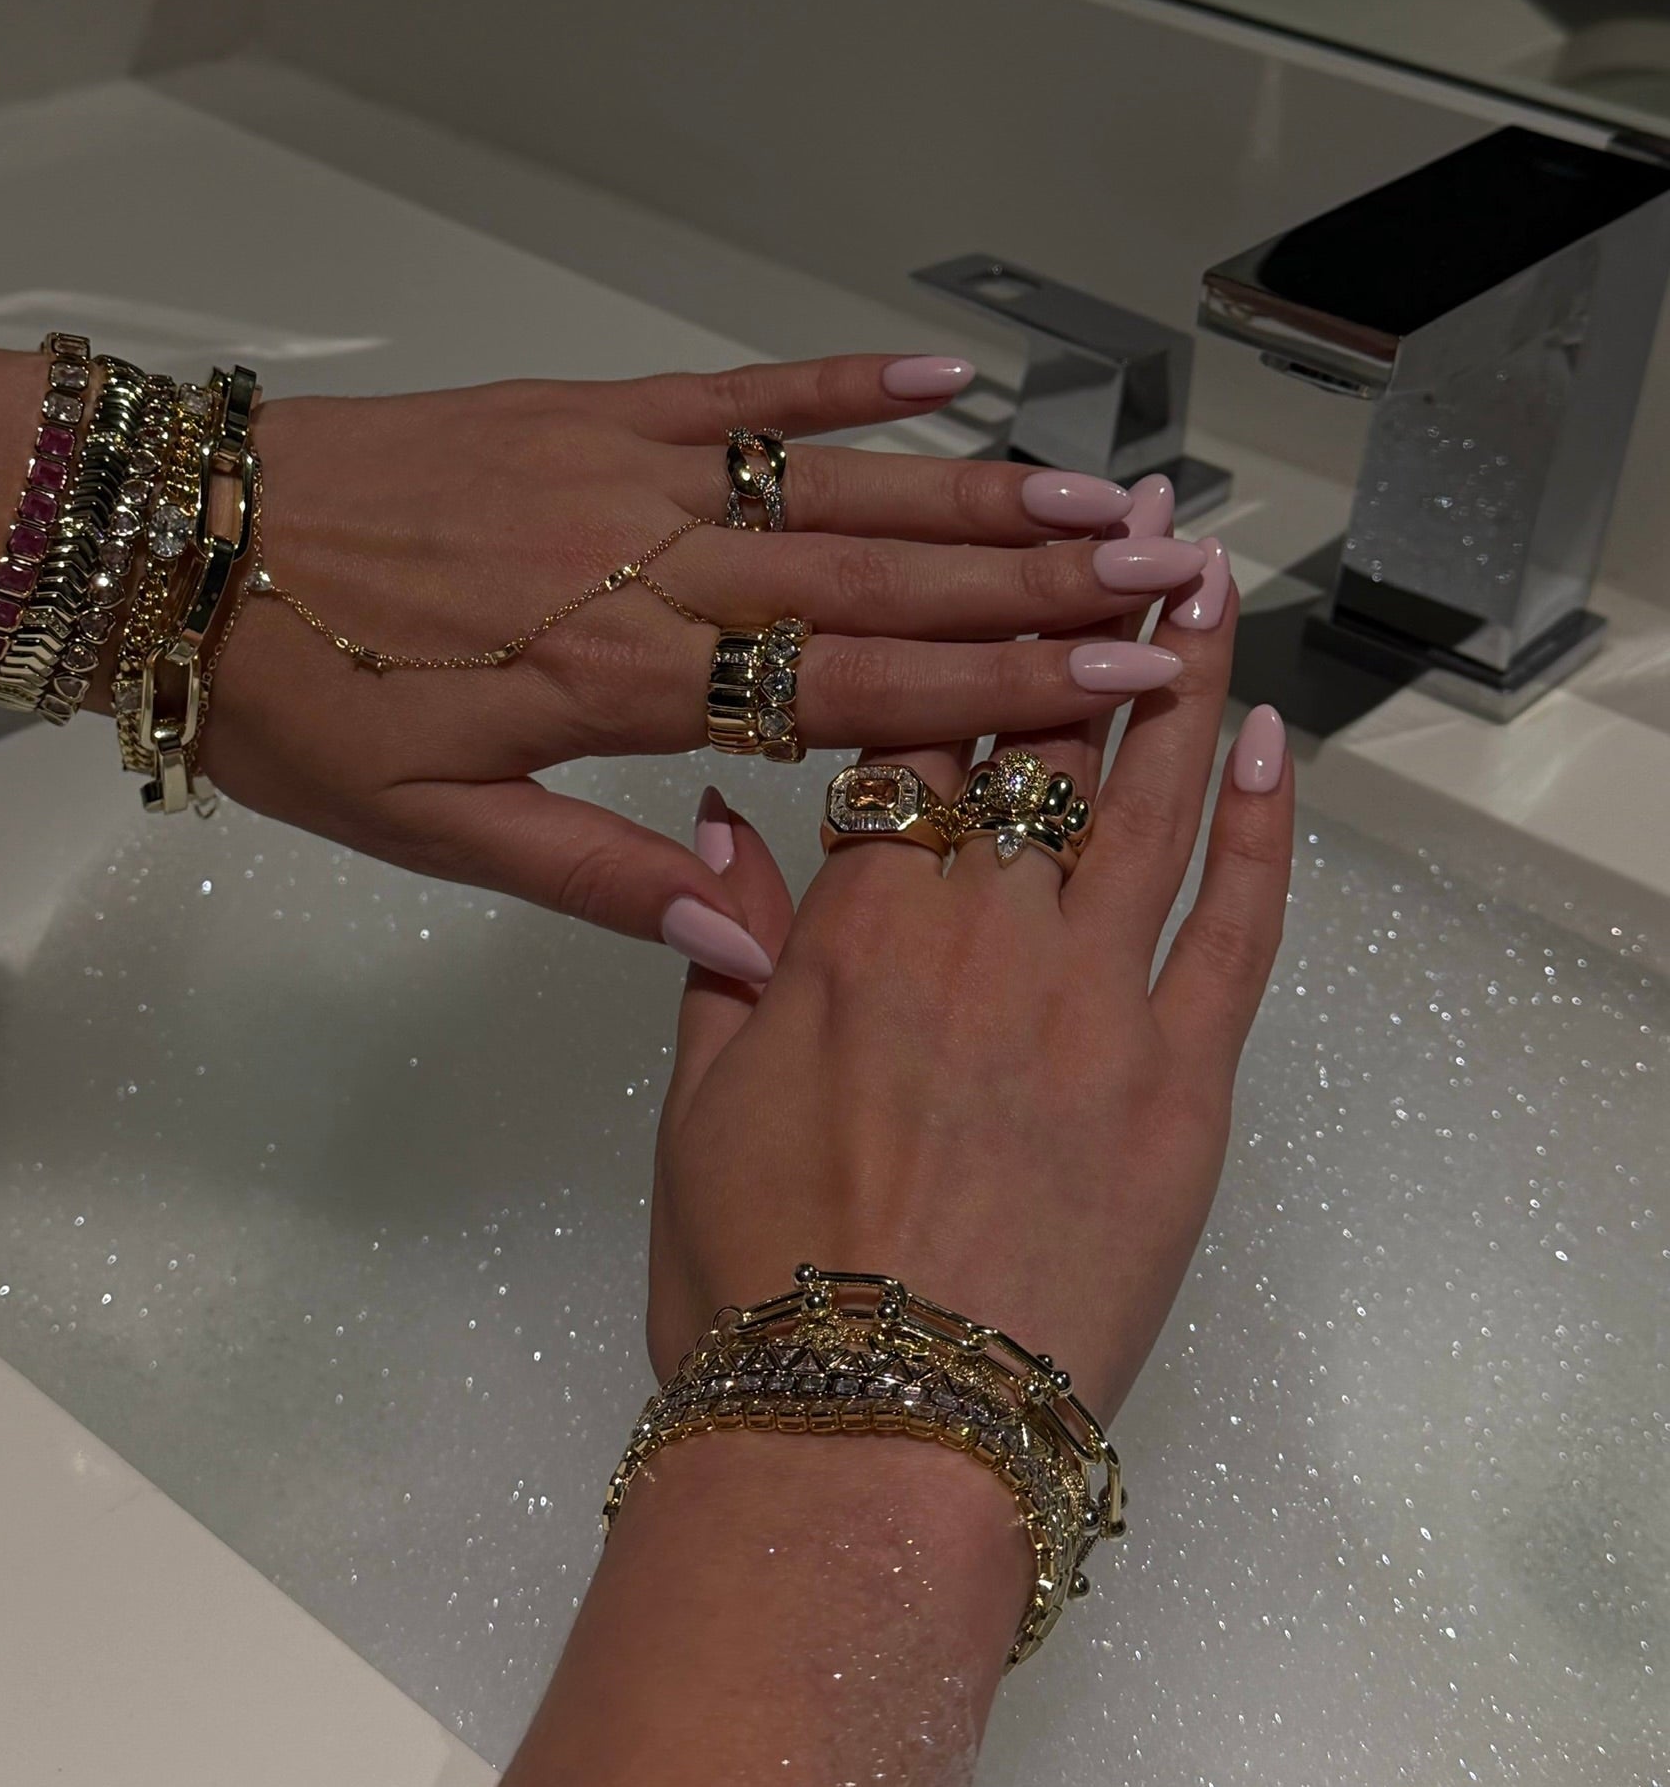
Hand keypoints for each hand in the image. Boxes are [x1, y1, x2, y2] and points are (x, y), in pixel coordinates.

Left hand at [201, 356, 1208, 974]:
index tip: (1120, 685)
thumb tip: (738, 944)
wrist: (174, 550)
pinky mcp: (586, 411)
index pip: (852, 695)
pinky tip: (942, 378)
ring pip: (833, 488)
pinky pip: (735, 393)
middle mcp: (653, 570)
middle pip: (878, 585)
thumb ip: (596, 879)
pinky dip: (840, 384)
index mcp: (624, 686)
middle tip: (1167, 580)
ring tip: (1101, 501)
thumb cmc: (295, 701)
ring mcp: (626, 477)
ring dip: (975, 496)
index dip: (998, 696)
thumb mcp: (431, 831)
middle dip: (1035, 589)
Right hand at [649, 564, 1291, 1420]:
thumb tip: (721, 814)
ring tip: (1206, 585)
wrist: (865, 1436)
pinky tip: (1272, 749)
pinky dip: (1259, 832)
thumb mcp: (694, 1102)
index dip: (950, 652)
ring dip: (1184, 684)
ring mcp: (1096, 1005)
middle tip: (1126, 530)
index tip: (984, 568)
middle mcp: (984, 939)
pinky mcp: (1181, 1085)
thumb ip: (718, 942)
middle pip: (1038, 750)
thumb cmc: (759, 1279)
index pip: (913, 751)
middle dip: (1075, 629)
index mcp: (856, 935)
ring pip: (1147, 805)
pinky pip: (1234, 930)